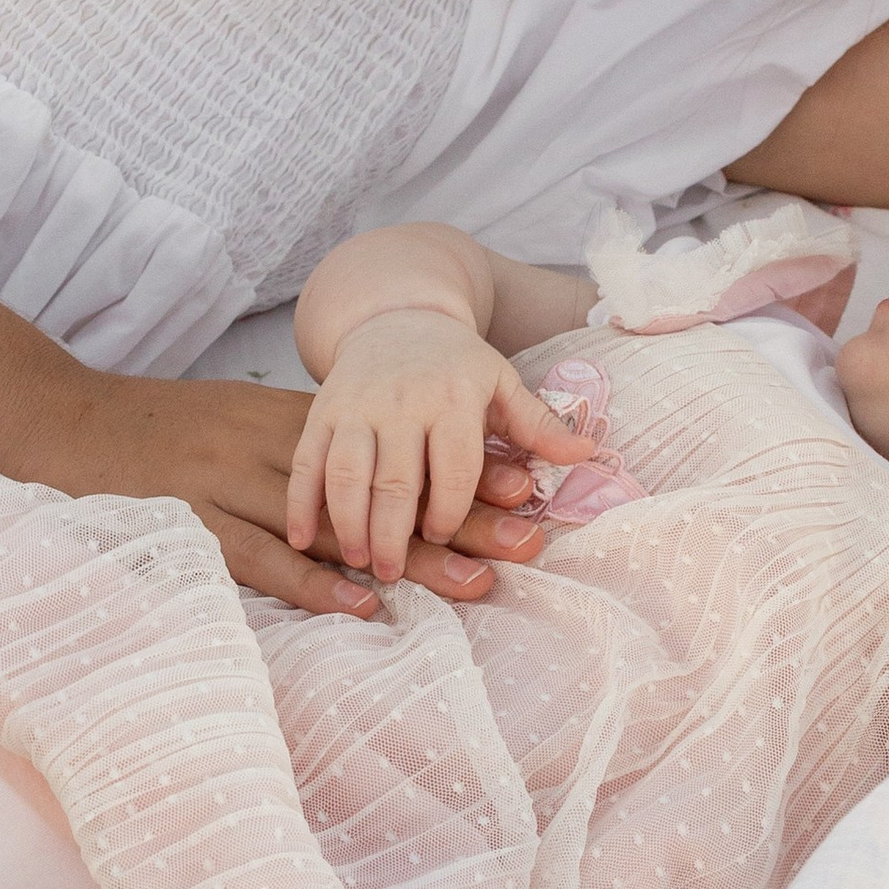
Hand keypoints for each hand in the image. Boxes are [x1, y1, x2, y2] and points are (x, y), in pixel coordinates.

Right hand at [23, 365, 546, 619]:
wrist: (53, 418)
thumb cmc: (150, 432)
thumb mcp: (233, 421)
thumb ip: (298, 448)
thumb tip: (371, 484)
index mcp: (285, 418)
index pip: (391, 443)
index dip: (457, 467)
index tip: (525, 490)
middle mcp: (266, 443)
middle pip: (382, 482)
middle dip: (459, 513)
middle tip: (527, 543)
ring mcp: (223, 480)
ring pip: (335, 522)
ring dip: (408, 556)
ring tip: (474, 585)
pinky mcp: (184, 518)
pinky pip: (258, 555)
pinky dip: (311, 583)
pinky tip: (361, 606)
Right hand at [289, 310, 590, 587]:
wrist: (396, 315)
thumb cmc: (456, 363)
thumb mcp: (501, 382)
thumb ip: (538, 423)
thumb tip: (586, 453)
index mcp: (453, 396)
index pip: (453, 465)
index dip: (449, 510)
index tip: (442, 538)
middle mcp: (402, 400)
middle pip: (396, 478)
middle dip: (395, 532)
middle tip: (393, 574)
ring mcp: (356, 404)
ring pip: (347, 472)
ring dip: (349, 522)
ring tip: (357, 561)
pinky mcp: (321, 409)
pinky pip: (307, 459)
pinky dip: (302, 500)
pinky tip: (302, 538)